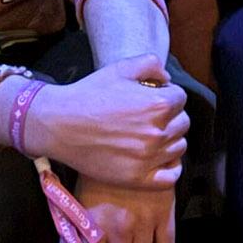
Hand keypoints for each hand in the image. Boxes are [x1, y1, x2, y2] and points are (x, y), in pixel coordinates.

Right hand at [29, 55, 188, 188]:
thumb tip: (167, 79)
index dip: (166, 94)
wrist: (60, 124)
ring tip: (149, 135)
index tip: (151, 98)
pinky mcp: (138, 178)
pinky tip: (157, 159)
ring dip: (169, 139)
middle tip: (149, 116)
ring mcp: (149, 158)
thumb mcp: (120, 68)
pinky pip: (170, 176)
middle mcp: (158, 132)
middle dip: (170, 116)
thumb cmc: (89, 94)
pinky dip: (169, 168)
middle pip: (182, 123)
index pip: (180, 98)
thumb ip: (151, 64)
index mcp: (158, 104)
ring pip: (178, 148)